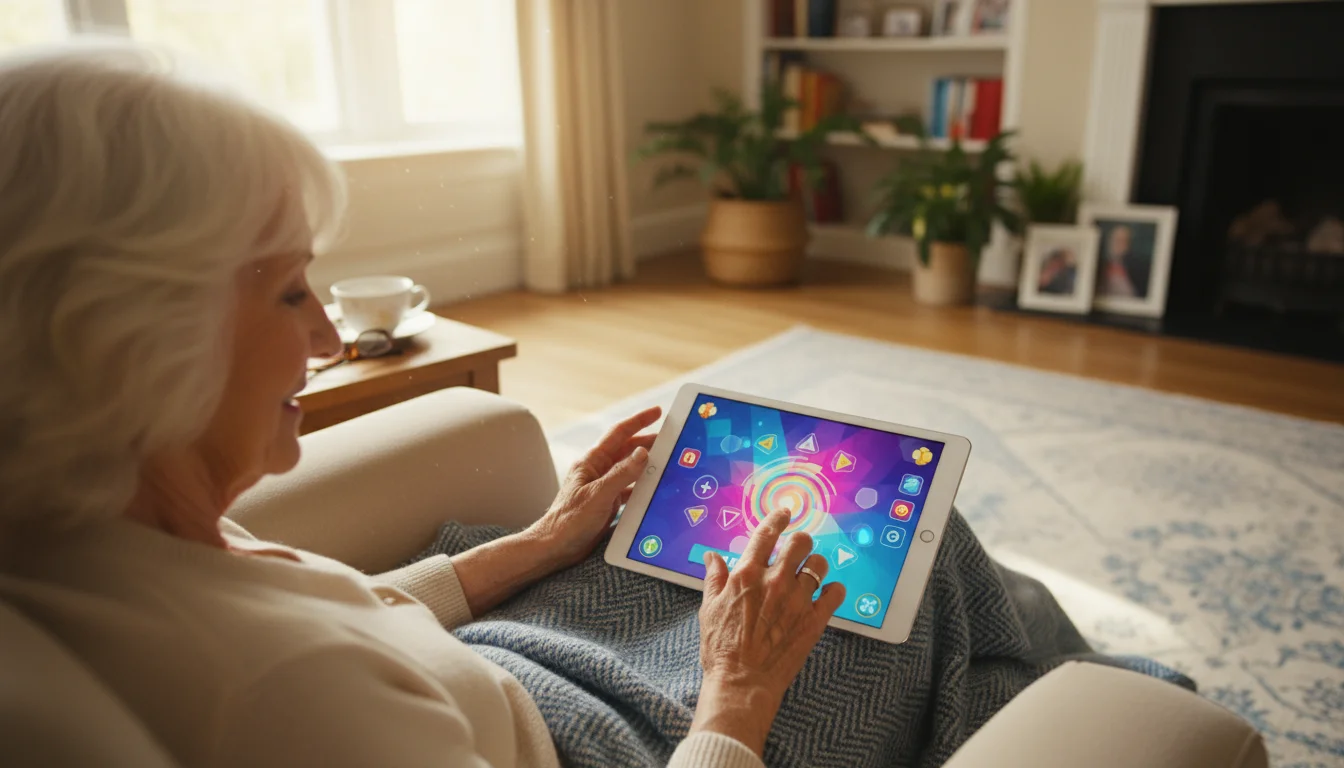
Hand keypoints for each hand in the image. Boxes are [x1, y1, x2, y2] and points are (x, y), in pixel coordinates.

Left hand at [527, 405, 660, 568]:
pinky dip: (642, 486)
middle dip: (648, 442)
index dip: (638, 421)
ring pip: (629, 469)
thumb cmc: (569, 521)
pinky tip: (654, 488)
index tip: (657, 412)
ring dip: (647, 464)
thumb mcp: (599, 495)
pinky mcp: (606, 503)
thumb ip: (622, 473)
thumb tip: (642, 453)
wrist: (554, 547)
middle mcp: (597, 471)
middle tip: (670, 438)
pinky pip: (629, 489)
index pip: (618, 434)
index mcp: (591, 462)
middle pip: (626, 450)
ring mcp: (602, 487)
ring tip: (667, 460)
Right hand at [690, 508, 844, 755]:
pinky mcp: (814, 620)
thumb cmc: (721, 647)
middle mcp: (775, 581)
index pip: (767, 533)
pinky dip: (833, 590)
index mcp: (747, 574)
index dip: (778, 518)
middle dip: (800, 542)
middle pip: (800, 543)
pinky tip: (826, 594)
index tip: (785, 512)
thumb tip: (712, 556)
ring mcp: (798, 600)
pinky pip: (836, 593)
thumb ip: (714, 577)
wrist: (742, 681)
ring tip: (809, 576)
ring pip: (820, 565)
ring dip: (815, 567)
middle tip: (798, 550)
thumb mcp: (708, 608)